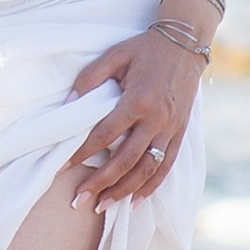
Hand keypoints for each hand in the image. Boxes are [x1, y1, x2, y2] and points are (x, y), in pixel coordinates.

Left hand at [64, 26, 200, 213]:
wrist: (185, 43)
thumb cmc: (144, 48)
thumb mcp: (114, 55)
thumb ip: (90, 78)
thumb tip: (69, 104)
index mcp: (138, 100)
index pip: (105, 135)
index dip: (83, 153)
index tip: (63, 167)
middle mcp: (156, 119)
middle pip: (125, 160)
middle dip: (100, 183)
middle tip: (79, 199)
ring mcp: (171, 129)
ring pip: (146, 169)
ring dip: (124, 190)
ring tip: (103, 205)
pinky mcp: (180, 133)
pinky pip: (166, 166)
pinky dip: (151, 186)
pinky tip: (135, 201)